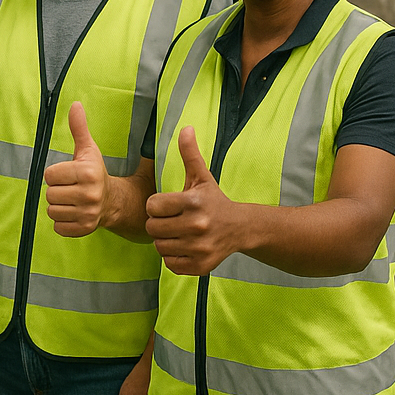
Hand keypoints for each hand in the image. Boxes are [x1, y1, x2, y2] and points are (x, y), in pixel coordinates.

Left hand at [44, 101, 111, 236]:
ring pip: (51, 211)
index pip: (49, 175)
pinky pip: (57, 227)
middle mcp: (89, 195)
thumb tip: (75, 104)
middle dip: (56, 190)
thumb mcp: (87, 149)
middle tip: (69, 188)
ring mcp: (88, 214)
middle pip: (49, 194)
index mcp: (88, 173)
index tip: (67, 174)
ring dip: (58, 206)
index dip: (55, 174)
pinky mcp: (84, 229)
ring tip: (71, 200)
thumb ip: (79, 128)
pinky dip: (62, 221)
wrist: (113, 201)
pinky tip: (73, 212)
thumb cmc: (94, 171)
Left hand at [145, 126, 236, 274]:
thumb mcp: (201, 177)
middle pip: (152, 228)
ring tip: (178, 233)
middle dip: (158, 224)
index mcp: (193, 202)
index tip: (168, 205)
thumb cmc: (214, 200)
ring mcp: (200, 247)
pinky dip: (173, 257)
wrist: (241, 229)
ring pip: (159, 246)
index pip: (152, 206)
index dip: (157, 206)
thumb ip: (189, 154)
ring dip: (165, 240)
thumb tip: (186, 128)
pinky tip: (185, 246)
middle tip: (172, 220)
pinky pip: (170, 264)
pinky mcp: (201, 265)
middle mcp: (197, 225)